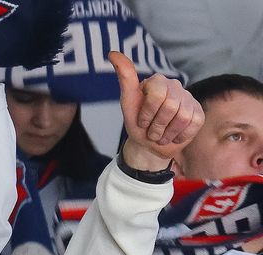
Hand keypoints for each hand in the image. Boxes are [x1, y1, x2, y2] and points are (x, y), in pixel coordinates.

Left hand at [109, 51, 204, 170]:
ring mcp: (189, 98)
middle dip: (157, 126)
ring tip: (160, 135)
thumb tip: (112, 53)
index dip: (147, 114)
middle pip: (171, 107)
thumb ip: (125, 78)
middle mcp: (175, 86)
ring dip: (167, 133)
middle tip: (151, 131)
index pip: (157, 96)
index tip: (141, 121)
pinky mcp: (199, 112)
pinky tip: (173, 135)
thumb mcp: (127, 102)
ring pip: (183, 117)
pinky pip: (193, 124)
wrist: (149, 144)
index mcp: (157, 81)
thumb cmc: (137, 122)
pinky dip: (179, 136)